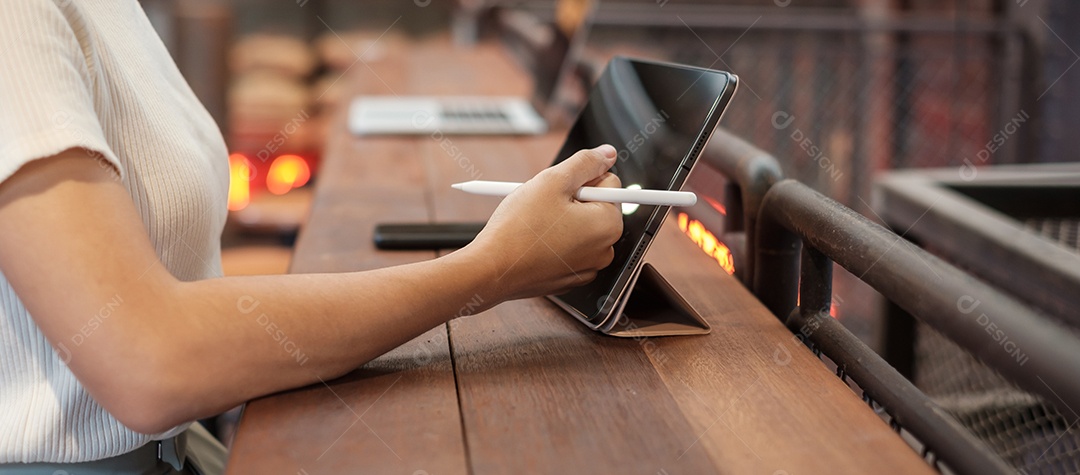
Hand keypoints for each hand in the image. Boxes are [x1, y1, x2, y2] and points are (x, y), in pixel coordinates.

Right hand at [468, 145, 623, 300]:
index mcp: (608, 225)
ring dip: (563, 220)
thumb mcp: (553, 181)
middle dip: (573, 200)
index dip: (581, 179)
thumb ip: (586, 163)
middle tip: (545, 205)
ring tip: (537, 223)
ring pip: (581, 227)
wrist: (492, 269)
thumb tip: (607, 153)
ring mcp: (588, 267)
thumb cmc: (519, 229)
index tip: (560, 189)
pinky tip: (536, 240)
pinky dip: (557, 241)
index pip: (610, 182)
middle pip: (596, 206)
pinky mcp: (570, 277)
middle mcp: (605, 250)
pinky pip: (570, 248)